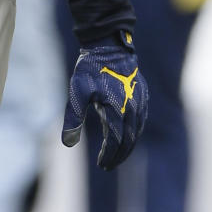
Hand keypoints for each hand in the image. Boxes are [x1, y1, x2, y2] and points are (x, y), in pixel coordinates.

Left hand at [62, 30, 147, 170]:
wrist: (109, 46)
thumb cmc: (90, 69)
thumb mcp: (77, 93)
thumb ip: (73, 119)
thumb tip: (67, 144)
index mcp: (116, 110)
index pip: (115, 142)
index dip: (109, 156)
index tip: (101, 165)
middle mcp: (132, 109)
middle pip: (129, 141)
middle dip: (119, 156)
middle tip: (108, 164)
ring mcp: (140, 102)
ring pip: (138, 131)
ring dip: (128, 146)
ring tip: (117, 154)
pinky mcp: (144, 95)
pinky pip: (142, 120)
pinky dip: (136, 132)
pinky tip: (128, 135)